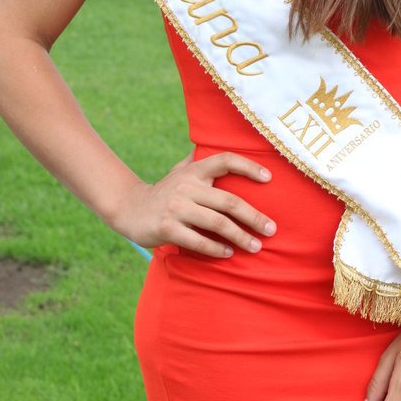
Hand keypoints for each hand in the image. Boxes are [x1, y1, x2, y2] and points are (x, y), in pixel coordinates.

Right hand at [112, 150, 275, 257]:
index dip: (248, 166)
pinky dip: (216, 248)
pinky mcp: (167, 228)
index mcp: (193, 171)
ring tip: (256, 246)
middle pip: (229, 201)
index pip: (225, 160)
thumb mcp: (179, 171)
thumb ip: (198, 161)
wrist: (129, 209)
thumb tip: (220, 146)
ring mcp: (176, 208)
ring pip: (217, 223)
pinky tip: (228, 253)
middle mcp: (186, 186)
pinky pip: (198, 240)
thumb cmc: (163, 191)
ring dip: (240, 236)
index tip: (269, 178)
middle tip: (271, 229)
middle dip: (254, 217)